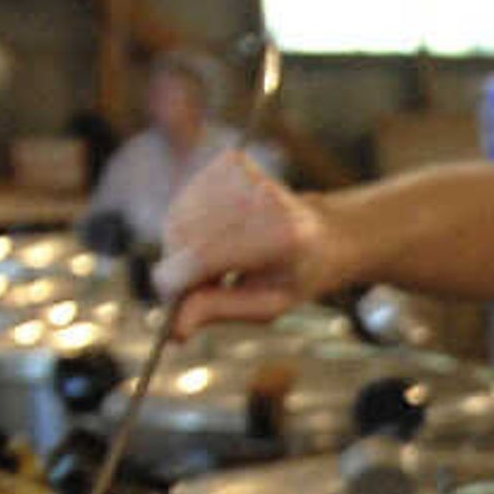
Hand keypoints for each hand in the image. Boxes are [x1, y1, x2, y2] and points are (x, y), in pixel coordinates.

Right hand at [152, 151, 328, 326]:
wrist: (324, 234)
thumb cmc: (295, 275)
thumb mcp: (266, 305)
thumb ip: (218, 311)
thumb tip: (173, 331)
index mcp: (281, 237)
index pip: (205, 255)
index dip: (177, 281)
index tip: (169, 300)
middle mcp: (262, 198)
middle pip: (185, 234)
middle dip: (179, 266)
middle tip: (195, 286)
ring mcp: (246, 174)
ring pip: (178, 217)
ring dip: (183, 247)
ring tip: (216, 263)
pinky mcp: (230, 161)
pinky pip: (185, 201)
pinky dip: (189, 224)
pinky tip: (216, 236)